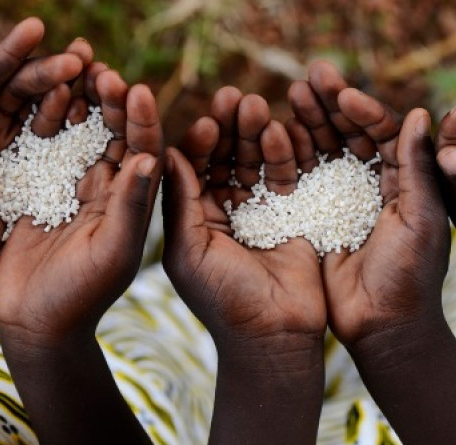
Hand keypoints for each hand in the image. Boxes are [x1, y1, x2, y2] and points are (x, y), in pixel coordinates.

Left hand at [0, 19, 89, 331]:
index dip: (11, 53)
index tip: (38, 29)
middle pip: (21, 92)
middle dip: (51, 69)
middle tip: (84, 56)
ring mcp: (8, 157)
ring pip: (41, 116)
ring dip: (67, 95)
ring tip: (98, 80)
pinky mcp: (27, 182)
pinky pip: (54, 150)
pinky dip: (73, 133)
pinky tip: (96, 123)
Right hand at [0, 67, 162, 347]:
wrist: (37, 323)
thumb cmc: (81, 297)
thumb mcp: (113, 253)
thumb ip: (130, 208)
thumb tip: (148, 157)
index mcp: (138, 205)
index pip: (148, 153)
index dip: (145, 121)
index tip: (138, 89)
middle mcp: (114, 192)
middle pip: (119, 136)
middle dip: (116, 103)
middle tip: (105, 70)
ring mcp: (80, 190)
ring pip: (86, 136)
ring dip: (86, 105)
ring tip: (78, 71)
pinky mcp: (47, 191)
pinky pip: (51, 148)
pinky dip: (50, 121)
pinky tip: (47, 95)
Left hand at [162, 87, 325, 352]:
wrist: (274, 335)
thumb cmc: (223, 300)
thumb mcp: (189, 251)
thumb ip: (179, 203)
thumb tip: (162, 152)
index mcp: (193, 217)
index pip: (192, 167)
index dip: (198, 141)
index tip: (206, 120)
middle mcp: (225, 208)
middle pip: (225, 156)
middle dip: (229, 127)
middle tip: (234, 97)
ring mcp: (260, 209)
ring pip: (256, 161)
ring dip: (256, 133)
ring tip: (257, 106)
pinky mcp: (293, 213)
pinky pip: (288, 177)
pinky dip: (286, 154)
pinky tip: (281, 131)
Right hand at [287, 61, 448, 345]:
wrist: (382, 326)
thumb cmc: (411, 277)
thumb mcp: (421, 219)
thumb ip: (417, 168)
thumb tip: (420, 112)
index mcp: (406, 181)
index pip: (383, 134)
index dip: (363, 111)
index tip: (343, 94)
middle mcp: (373, 185)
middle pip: (349, 135)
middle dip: (330, 106)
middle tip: (309, 76)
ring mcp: (343, 201)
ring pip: (323, 152)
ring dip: (307, 123)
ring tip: (287, 94)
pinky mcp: (316, 219)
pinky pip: (300, 182)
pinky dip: (287, 158)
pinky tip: (271, 133)